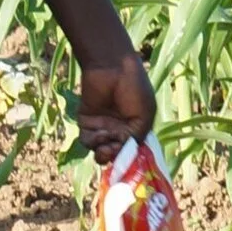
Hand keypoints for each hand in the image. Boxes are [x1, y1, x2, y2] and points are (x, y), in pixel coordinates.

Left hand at [76, 47, 156, 165]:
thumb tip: (130, 155)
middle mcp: (119, 131)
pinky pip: (87, 141)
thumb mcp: (145, 115)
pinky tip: (100, 134)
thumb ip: (138, 136)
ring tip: (108, 142)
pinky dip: (93, 142)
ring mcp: (102, 128)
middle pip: (116, 156)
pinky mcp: (86, 122)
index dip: (132, 161)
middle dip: (116, 158)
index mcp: (136, 130)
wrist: (112, 68)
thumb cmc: (134, 88)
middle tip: (115, 151)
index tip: (131, 162)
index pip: (133, 153)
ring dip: (104, 152)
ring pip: (101, 152)